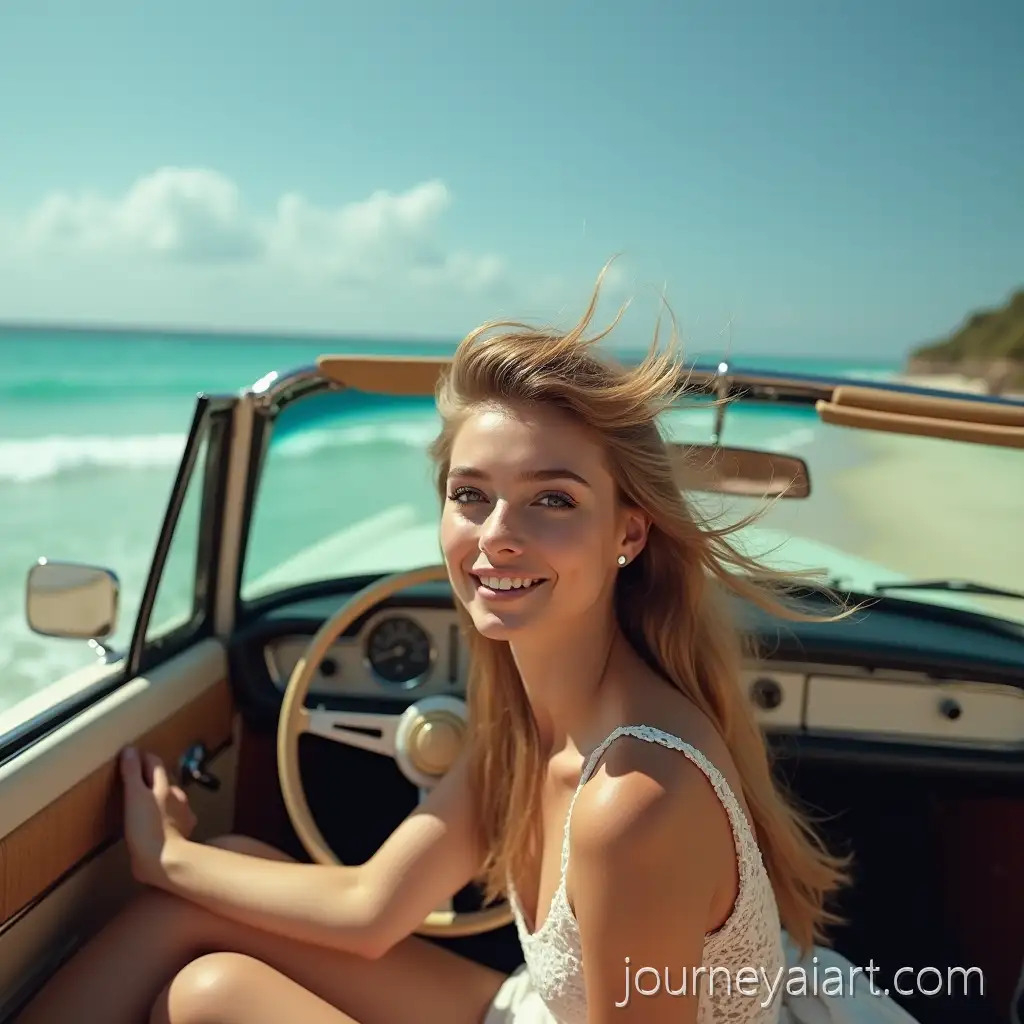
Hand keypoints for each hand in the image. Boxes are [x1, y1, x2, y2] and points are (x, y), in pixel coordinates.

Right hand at [120, 746, 196, 887]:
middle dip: (152, 777)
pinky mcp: (181, 833)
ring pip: (170, 799)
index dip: (143, 758)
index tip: (132, 756)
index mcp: (165, 786)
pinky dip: (166, 817)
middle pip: (164, 781)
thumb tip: (129, 750)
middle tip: (137, 777)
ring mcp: (182, 815)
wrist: (165, 861)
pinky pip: (174, 819)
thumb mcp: (134, 796)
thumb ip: (132, 773)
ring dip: (160, 797)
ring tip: (146, 800)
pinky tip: (160, 822)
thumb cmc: (146, 827)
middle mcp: (177, 797)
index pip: (154, 764)